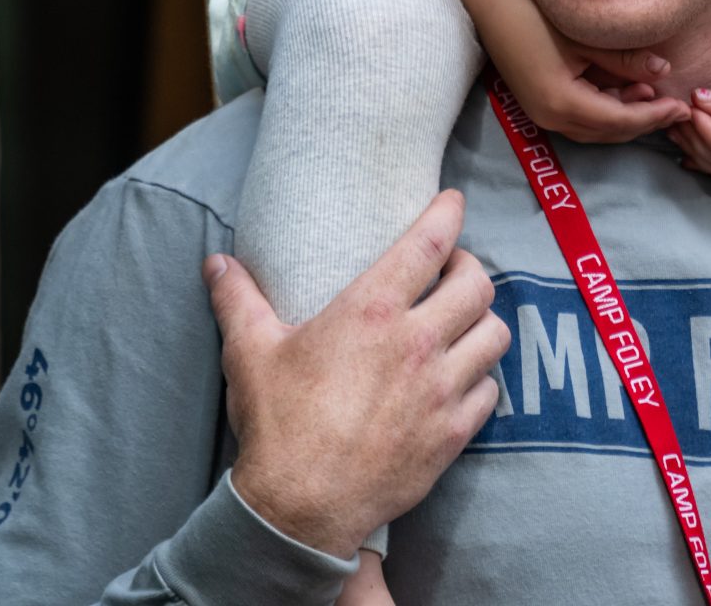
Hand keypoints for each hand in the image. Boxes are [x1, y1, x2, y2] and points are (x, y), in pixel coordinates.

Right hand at [206, 190, 509, 558]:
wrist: (299, 510)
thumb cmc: (278, 425)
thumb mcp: (250, 352)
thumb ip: (237, 299)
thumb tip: (216, 262)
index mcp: (372, 310)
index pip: (430, 241)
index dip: (449, 212)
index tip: (453, 202)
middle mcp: (417, 342)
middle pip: (478, 283)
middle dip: (470, 268)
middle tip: (450, 274)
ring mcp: (440, 389)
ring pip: (494, 334)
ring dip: (481, 324)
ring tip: (461, 324)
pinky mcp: (452, 433)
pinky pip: (490, 391)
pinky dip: (481, 380)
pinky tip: (461, 380)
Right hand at [483, 10, 691, 143]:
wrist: (491, 0)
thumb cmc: (536, 14)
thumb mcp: (586, 38)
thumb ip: (625, 60)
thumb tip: (664, 71)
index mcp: (562, 104)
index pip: (620, 120)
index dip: (653, 115)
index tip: (682, 106)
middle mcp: (551, 118)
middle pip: (608, 132)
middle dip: (644, 121)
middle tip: (675, 107)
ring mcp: (541, 113)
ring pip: (595, 128)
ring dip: (625, 116)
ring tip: (652, 94)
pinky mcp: (538, 102)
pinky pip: (581, 117)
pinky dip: (606, 109)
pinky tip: (624, 90)